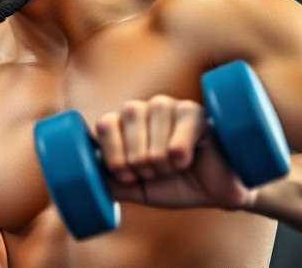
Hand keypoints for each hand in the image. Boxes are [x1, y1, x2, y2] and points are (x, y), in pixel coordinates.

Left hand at [94, 95, 253, 209]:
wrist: (216, 194)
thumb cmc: (175, 186)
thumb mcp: (138, 189)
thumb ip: (111, 183)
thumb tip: (85, 181)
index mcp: (125, 123)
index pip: (105, 124)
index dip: (113, 154)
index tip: (127, 175)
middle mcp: (145, 108)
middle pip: (126, 120)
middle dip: (138, 159)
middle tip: (154, 173)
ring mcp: (171, 106)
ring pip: (153, 126)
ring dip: (160, 159)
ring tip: (173, 168)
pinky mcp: (196, 113)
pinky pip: (180, 129)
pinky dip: (179, 152)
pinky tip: (185, 161)